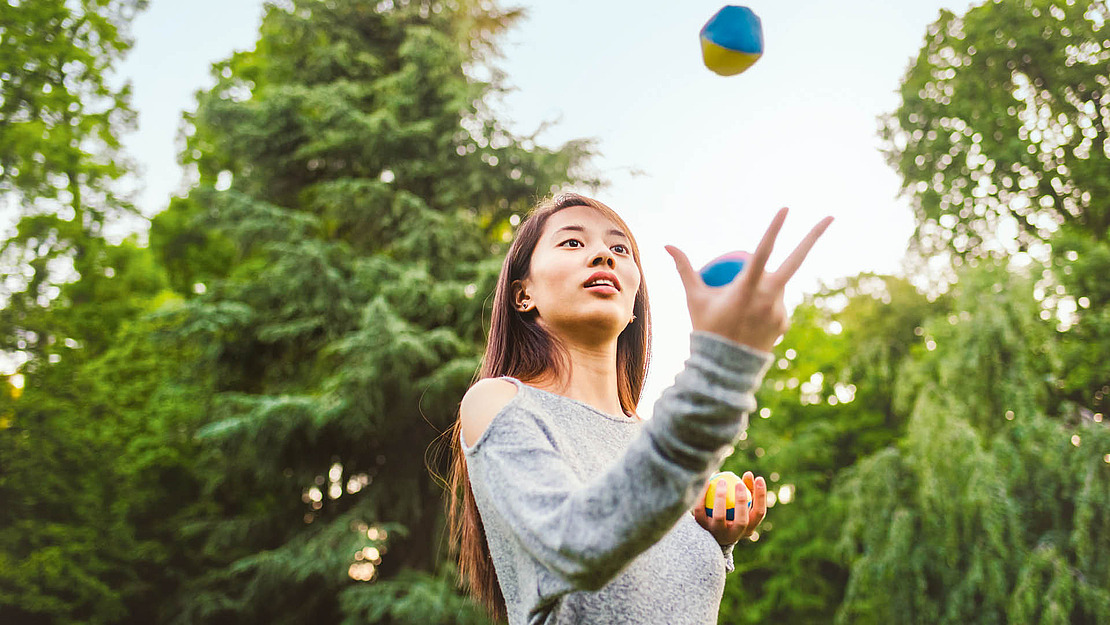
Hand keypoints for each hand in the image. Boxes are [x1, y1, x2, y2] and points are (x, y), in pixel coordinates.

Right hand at [666, 208, 833, 352]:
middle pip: (796, 261)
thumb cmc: (706, 328)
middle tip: (831, 215)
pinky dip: (766, 305)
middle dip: (815, 236)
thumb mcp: (694, 298)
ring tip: (743, 309)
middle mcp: (768, 297)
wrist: (723, 369)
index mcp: (746, 288)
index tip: (786, 208)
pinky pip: (777, 304)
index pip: (762, 252)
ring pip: (777, 286)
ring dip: (765, 286)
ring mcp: (780, 311)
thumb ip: (684, 268)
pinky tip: (751, 321)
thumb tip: (668, 245)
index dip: (774, 228)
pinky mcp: (785, 323)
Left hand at [692, 471, 766, 544]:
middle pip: (741, 521)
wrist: (709, 532)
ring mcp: (717, 533)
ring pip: (719, 516)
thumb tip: (749, 474)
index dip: (761, 496)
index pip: (759, 513)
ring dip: (721, 497)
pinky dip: (703, 495)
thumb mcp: (742, 504)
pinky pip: (701, 510)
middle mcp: (734, 535)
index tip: (759, 478)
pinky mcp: (701, 527)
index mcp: (748, 529)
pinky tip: (707, 481)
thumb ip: (747, 489)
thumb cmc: (732, 513)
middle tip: (739, 483)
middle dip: (741, 502)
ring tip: (722, 481)